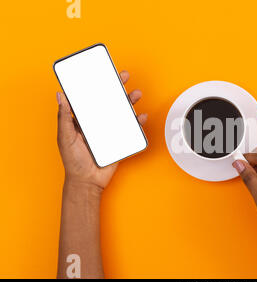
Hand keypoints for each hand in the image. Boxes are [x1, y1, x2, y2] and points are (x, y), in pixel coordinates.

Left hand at [57, 70, 146, 190]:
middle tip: (124, 76)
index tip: (103, 71)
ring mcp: (110, 130)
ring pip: (122, 111)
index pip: (91, 97)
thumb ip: (63, 117)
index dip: (97, 83)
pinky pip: (132, 129)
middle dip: (118, 87)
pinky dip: (139, 122)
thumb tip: (60, 95)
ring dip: (130, 101)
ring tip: (136, 94)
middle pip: (109, 100)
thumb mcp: (65, 137)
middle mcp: (98, 122)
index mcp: (83, 119)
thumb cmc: (73, 161)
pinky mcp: (121, 140)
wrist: (88, 181)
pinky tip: (142, 116)